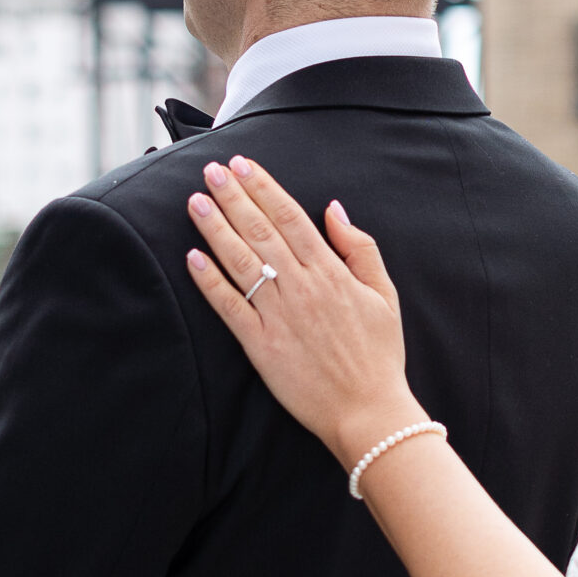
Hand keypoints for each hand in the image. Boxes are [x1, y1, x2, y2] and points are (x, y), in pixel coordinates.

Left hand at [186, 157, 422, 469]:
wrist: (369, 411)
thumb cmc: (379, 356)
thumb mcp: (385, 295)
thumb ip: (360, 248)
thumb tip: (334, 210)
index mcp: (331, 272)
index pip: (290, 217)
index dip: (263, 187)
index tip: (242, 165)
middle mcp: (301, 288)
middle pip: (260, 231)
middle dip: (233, 196)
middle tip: (210, 170)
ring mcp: (279, 316)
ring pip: (241, 261)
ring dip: (215, 228)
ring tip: (195, 201)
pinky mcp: (261, 345)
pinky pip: (230, 307)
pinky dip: (210, 281)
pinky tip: (193, 258)